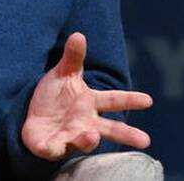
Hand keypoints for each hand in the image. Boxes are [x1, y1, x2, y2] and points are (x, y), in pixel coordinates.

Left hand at [21, 32, 153, 160]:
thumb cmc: (55, 96)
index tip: (148, 100)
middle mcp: (85, 122)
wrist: (35, 118)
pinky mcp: (51, 146)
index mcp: (90, 102)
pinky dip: (52, 148)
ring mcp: (70, 136)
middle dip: (127, 135)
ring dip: (89, 140)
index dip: (130, 100)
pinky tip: (50, 146)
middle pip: (110, 129)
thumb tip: (79, 35)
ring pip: (84, 141)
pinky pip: (53, 148)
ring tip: (93, 135)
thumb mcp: (63, 74)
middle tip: (145, 141)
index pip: (113, 100)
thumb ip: (73, 58)